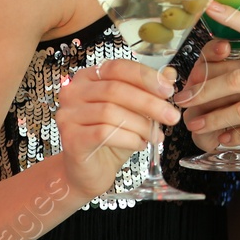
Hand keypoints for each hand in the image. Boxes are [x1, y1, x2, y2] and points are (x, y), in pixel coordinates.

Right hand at [55, 59, 178, 197]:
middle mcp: (73, 92)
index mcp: (88, 77)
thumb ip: (149, 91)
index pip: (118, 67)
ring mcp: (68, 115)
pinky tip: (140, 144)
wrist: (89, 172)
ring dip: (141, 124)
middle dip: (149, 103)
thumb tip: (170, 74)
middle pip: (115, 89)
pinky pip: (104, 133)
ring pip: (110, 112)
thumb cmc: (110, 138)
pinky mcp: (70, 138)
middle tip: (172, 116)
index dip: (145, 77)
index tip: (168, 91)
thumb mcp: (134, 112)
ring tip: (156, 136)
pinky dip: (129, 138)